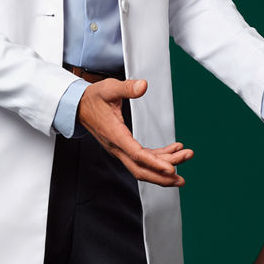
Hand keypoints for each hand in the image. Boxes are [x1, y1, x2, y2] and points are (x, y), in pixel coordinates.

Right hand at [76, 78, 192, 186]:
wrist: (78, 106)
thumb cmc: (93, 98)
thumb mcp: (109, 88)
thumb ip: (126, 88)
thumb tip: (143, 86)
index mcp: (115, 135)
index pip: (137, 155)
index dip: (155, 163)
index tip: (171, 169)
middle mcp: (117, 147)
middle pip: (141, 169)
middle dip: (163, 175)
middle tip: (181, 177)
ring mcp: (120, 149)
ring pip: (143, 166)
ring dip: (164, 165)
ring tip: (184, 157)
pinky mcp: (123, 147)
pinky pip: (142, 158)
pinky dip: (158, 157)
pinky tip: (173, 150)